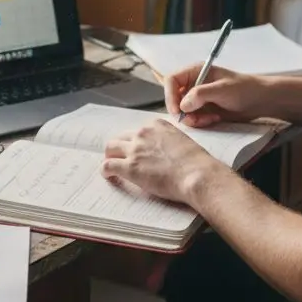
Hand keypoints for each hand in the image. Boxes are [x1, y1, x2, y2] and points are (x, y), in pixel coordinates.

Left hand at [102, 119, 223, 204]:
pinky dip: (105, 171)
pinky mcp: (130, 167)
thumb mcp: (183, 142)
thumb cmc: (196, 162)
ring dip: (110, 157)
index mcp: (157, 125)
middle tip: (121, 158)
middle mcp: (143, 133)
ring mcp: (135, 149)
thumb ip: (170, 142)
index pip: (139, 131)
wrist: (196, 174)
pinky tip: (109, 176)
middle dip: (120, 147)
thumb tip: (167, 154)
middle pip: (121, 137)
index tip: (138, 150)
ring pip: (110, 148)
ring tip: (112, 166)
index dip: (137, 142)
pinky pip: (108, 165)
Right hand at [163, 64, 270, 127]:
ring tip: (210, 119)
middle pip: (174, 98)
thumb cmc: (244, 89)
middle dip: (182, 112)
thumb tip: (182, 105)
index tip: (177, 111)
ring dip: (193, 119)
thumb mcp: (223, 90)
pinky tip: (214, 119)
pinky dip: (200, 122)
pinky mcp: (203, 110)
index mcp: (195, 71)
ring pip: (182, 111)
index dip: (170, 96)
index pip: (171, 80)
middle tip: (194, 120)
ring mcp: (198, 98)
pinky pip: (192, 119)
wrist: (260, 101)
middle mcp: (194, 83)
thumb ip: (201, 94)